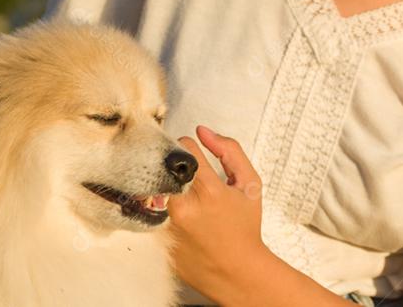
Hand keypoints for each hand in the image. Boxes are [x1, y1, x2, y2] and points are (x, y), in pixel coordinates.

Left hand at [167, 125, 268, 301]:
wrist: (236, 271)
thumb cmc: (245, 225)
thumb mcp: (250, 183)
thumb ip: (230, 151)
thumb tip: (203, 131)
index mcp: (209, 191)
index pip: (183, 149)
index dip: (191, 150)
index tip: (197, 160)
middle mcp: (185, 208)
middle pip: (163, 168)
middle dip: (175, 169)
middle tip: (188, 179)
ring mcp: (169, 226)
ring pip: (155, 189)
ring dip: (167, 189)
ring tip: (187, 201)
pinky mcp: (160, 240)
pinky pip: (153, 213)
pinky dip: (163, 210)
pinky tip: (182, 219)